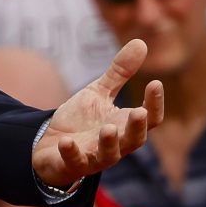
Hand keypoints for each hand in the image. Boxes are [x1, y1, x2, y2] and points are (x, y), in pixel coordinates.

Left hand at [32, 38, 162, 186]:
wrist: (50, 144)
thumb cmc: (82, 120)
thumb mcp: (99, 92)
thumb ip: (119, 73)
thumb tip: (141, 42)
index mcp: (125, 125)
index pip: (150, 118)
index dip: (155, 103)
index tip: (155, 82)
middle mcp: (116, 144)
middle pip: (135, 139)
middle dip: (137, 127)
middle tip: (138, 111)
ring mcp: (95, 156)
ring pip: (109, 155)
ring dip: (109, 143)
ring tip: (108, 128)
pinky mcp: (72, 164)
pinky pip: (74, 161)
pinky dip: (72, 153)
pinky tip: (67, 142)